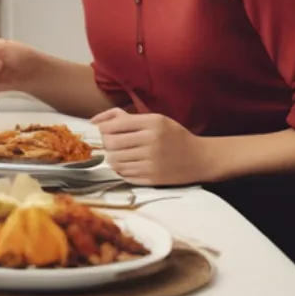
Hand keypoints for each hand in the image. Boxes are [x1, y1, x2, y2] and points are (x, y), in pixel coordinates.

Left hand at [91, 108, 211, 185]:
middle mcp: (151, 142)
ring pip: (115, 160)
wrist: (201, 158)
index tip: (106, 130)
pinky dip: (121, 169)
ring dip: (111, 157)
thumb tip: (93, 120)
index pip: (114, 125)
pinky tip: (128, 164)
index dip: (103, 128)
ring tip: (119, 154)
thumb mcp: (155, 119)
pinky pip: (124, 174)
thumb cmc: (174, 135)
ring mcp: (152, 162)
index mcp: (152, 123)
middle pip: (111, 143)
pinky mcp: (153, 179)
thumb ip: (125, 117)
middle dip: (105, 143)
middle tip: (110, 143)